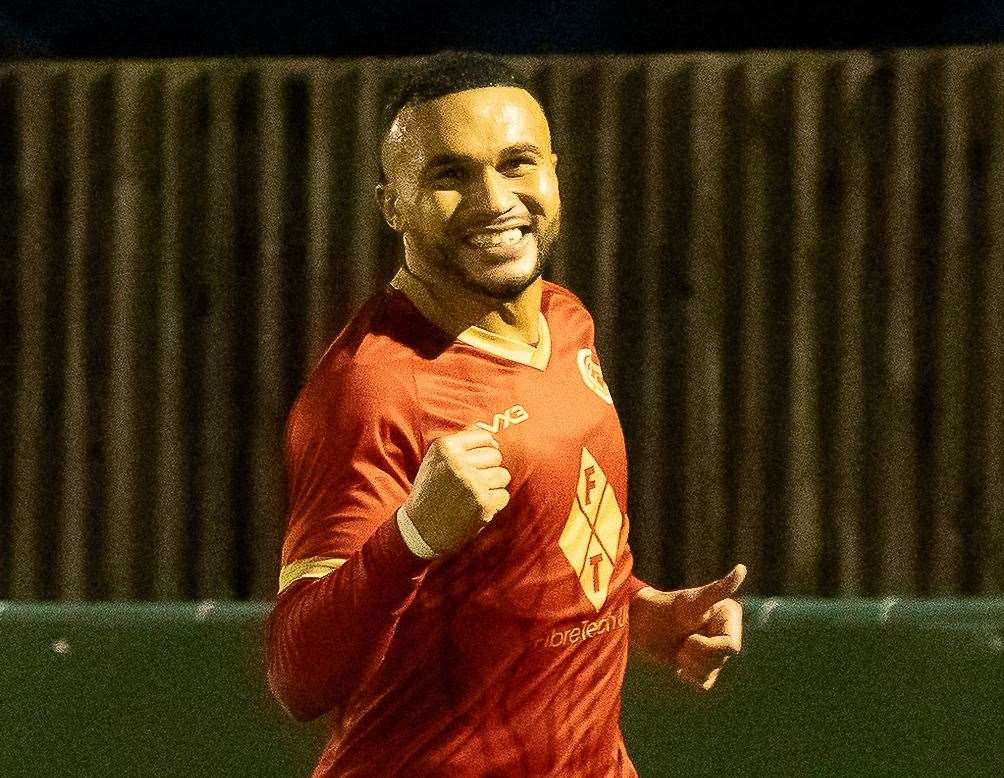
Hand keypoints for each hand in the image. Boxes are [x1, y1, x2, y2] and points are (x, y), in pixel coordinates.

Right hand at [403, 426, 511, 554]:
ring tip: (475, 494)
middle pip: (496, 455)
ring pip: (503, 475)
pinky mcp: (483, 503)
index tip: (479, 462)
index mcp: (446, 447)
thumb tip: (484, 427)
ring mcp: (472, 483)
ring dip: (493, 486)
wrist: (420, 528)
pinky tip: (477, 508)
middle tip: (473, 482)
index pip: (484, 437)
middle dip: (489, 468)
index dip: (485, 450)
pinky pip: (503, 496)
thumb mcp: (435, 460)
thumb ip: (459, 442)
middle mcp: (458, 462)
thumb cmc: (431, 490)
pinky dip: (494, 504)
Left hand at [630, 564, 745, 691]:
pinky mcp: (702, 666)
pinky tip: (679, 666)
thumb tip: (742, 568)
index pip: (730, 647)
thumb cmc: (665, 607)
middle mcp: (726, 634)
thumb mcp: (691, 601)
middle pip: (720, 661)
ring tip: (678, 650)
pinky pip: (704, 684)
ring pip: (711, 674)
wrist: (641, 622)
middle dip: (696, 655)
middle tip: (681, 642)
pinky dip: (690, 678)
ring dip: (690, 666)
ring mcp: (714, 651)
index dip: (708, 647)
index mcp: (729, 618)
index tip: (689, 637)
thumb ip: (718, 589)